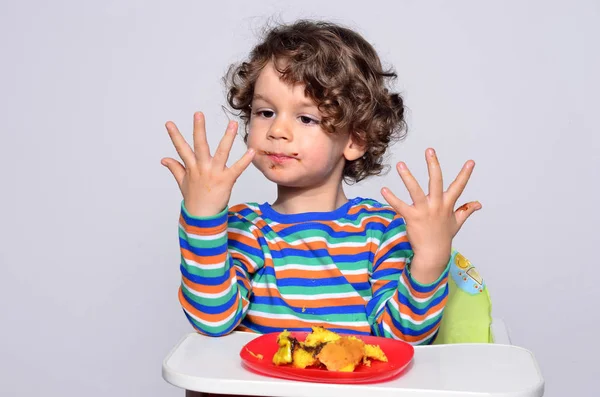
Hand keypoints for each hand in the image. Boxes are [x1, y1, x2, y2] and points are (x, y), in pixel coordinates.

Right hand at [161, 112, 254, 216]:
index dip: (175, 136)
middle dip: (199, 129)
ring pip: (221, 152)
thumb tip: (164, 159)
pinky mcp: (226, 180)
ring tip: (232, 124)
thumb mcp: (183, 182)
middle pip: (200, 145)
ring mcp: (214, 173)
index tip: (169, 123)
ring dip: (227, 138)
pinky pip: (237, 169)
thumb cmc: (194, 199)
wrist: (203, 217)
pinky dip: (244, 160)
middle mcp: (202, 168)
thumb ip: (175, 168)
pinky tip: (251, 151)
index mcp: (192, 167)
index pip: (181, 149)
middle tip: (198, 114)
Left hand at [381, 148, 480, 282]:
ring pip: (416, 191)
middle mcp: (436, 205)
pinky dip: (392, 198)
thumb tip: (478, 204)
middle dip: (433, 165)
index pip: (458, 187)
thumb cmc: (443, 237)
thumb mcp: (457, 222)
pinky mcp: (412, 218)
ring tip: (401, 165)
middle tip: (429, 150)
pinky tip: (384, 190)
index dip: (465, 174)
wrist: (433, 254)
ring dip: (407, 177)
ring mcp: (424, 211)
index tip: (470, 162)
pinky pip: (400, 206)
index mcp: (447, 205)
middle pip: (435, 181)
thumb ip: (465, 210)